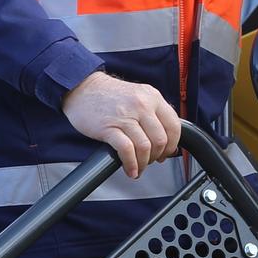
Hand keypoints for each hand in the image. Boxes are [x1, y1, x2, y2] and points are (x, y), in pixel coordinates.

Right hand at [62, 72, 180, 178]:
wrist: (82, 88)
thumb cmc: (109, 95)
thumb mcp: (138, 95)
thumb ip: (153, 112)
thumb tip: (166, 138)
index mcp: (152, 97)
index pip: (174, 125)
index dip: (173, 144)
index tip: (167, 152)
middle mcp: (142, 105)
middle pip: (161, 139)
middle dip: (157, 156)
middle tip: (150, 161)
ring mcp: (125, 116)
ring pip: (145, 147)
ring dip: (143, 163)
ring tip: (139, 167)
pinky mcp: (109, 127)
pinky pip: (127, 150)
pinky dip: (131, 164)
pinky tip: (130, 169)